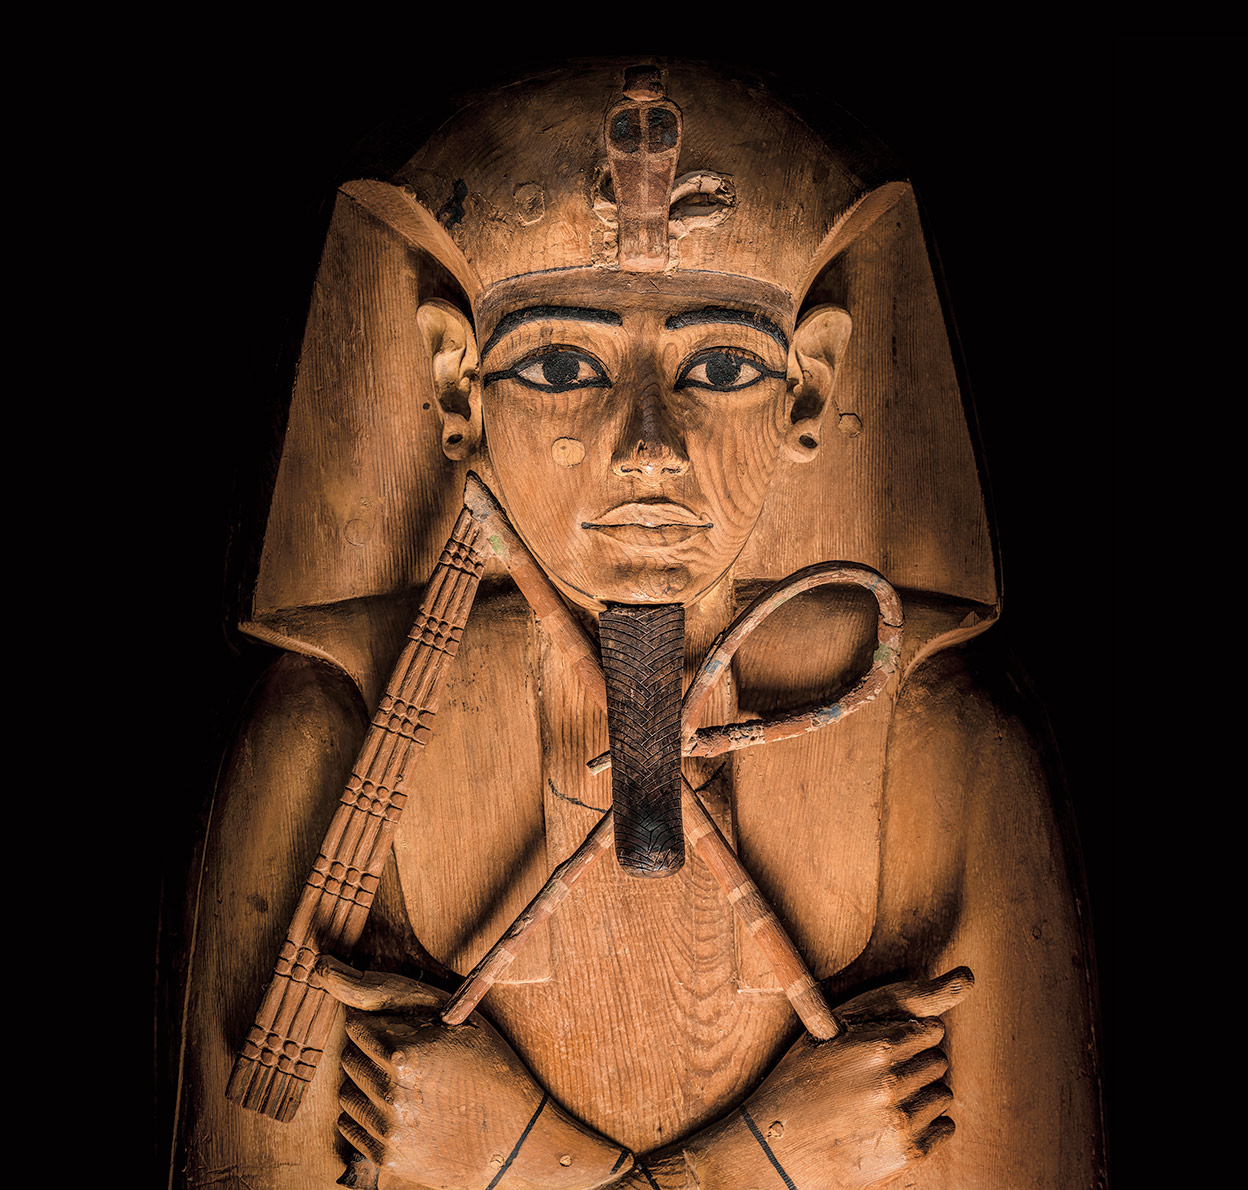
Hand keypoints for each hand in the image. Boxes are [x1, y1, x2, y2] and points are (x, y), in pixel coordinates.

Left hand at [318, 958, 628, 1189]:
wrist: (515, 1138)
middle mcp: (390, 1092)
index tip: (397, 1031)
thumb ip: (401, 997)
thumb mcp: (458, 1020)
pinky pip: (348, 1125)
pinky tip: (397, 1110)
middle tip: (403, 1057)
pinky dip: (365, 1115)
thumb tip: (336, 979)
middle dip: (370, 1052)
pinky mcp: (386, 1156)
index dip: (378, 1025)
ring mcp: (387, 1128)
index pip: (357, 1026)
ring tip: (402, 1085)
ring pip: (346, 1092)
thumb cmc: (489, 1068)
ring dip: (365, 1084)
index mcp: (406, 1052)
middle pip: (349, 1057)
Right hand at [682, 967, 973, 1189]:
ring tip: (890, 1099)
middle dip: (919, 1064)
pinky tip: (897, 1122)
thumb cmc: (801, 1078)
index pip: (931, 1030)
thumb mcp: (829, 1032)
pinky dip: (928, 1125)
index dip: (914, 1034)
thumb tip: (969, 976)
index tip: (899, 1042)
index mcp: (875, 1047)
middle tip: (889, 1073)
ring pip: (944, 1095)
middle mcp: (892, 1083)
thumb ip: (890, 1006)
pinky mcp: (907, 1154)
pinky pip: (944, 1128)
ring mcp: (901, 1121)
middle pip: (939, 1062)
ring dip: (924, 1095)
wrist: (777, 1147)